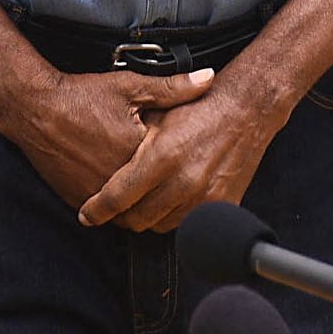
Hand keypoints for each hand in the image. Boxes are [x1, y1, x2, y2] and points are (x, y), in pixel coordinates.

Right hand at [5, 66, 214, 209]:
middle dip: (165, 189)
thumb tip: (209, 78)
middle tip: (174, 175)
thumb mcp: (130, 86)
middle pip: (155, 196)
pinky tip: (124, 190)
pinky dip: (118, 207)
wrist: (36, 109)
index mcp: (138, 154)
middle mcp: (119, 182)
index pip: (174, 169)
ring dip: (142, 203)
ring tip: (150, 186)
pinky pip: (107, 216)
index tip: (189, 152)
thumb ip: (172, 88)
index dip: (182, 160)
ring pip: (132, 214)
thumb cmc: (84, 95)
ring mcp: (97, 196)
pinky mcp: (79, 201)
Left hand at [77, 71, 280, 232]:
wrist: (245, 110)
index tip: (87, 215)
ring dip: (148, 217)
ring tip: (143, 200)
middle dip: (121, 216)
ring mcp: (204, 197)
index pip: (119, 196)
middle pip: (138, 218)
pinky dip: (173, 216)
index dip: (98, 209)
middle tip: (115, 207)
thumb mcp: (159, 113)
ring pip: (160, 226)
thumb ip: (132, 141)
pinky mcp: (221, 206)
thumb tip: (102, 162)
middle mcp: (183, 181)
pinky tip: (168, 199)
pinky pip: (186, 224)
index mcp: (163, 155)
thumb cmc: (200, 107)